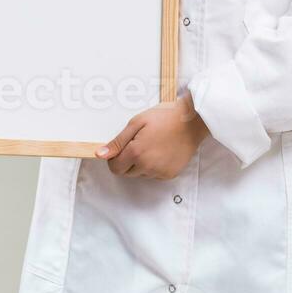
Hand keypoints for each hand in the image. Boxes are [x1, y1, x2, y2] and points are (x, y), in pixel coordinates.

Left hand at [94, 91, 209, 180]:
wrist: (191, 121)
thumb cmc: (164, 117)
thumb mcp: (137, 122)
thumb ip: (118, 141)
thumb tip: (100, 155)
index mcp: (136, 153)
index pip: (115, 168)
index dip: (114, 158)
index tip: (122, 148)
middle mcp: (147, 167)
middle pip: (126, 173)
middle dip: (127, 161)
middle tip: (138, 142)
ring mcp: (159, 173)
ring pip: (140, 174)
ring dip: (140, 164)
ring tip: (152, 144)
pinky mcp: (169, 175)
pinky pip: (154, 175)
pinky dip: (153, 166)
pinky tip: (161, 151)